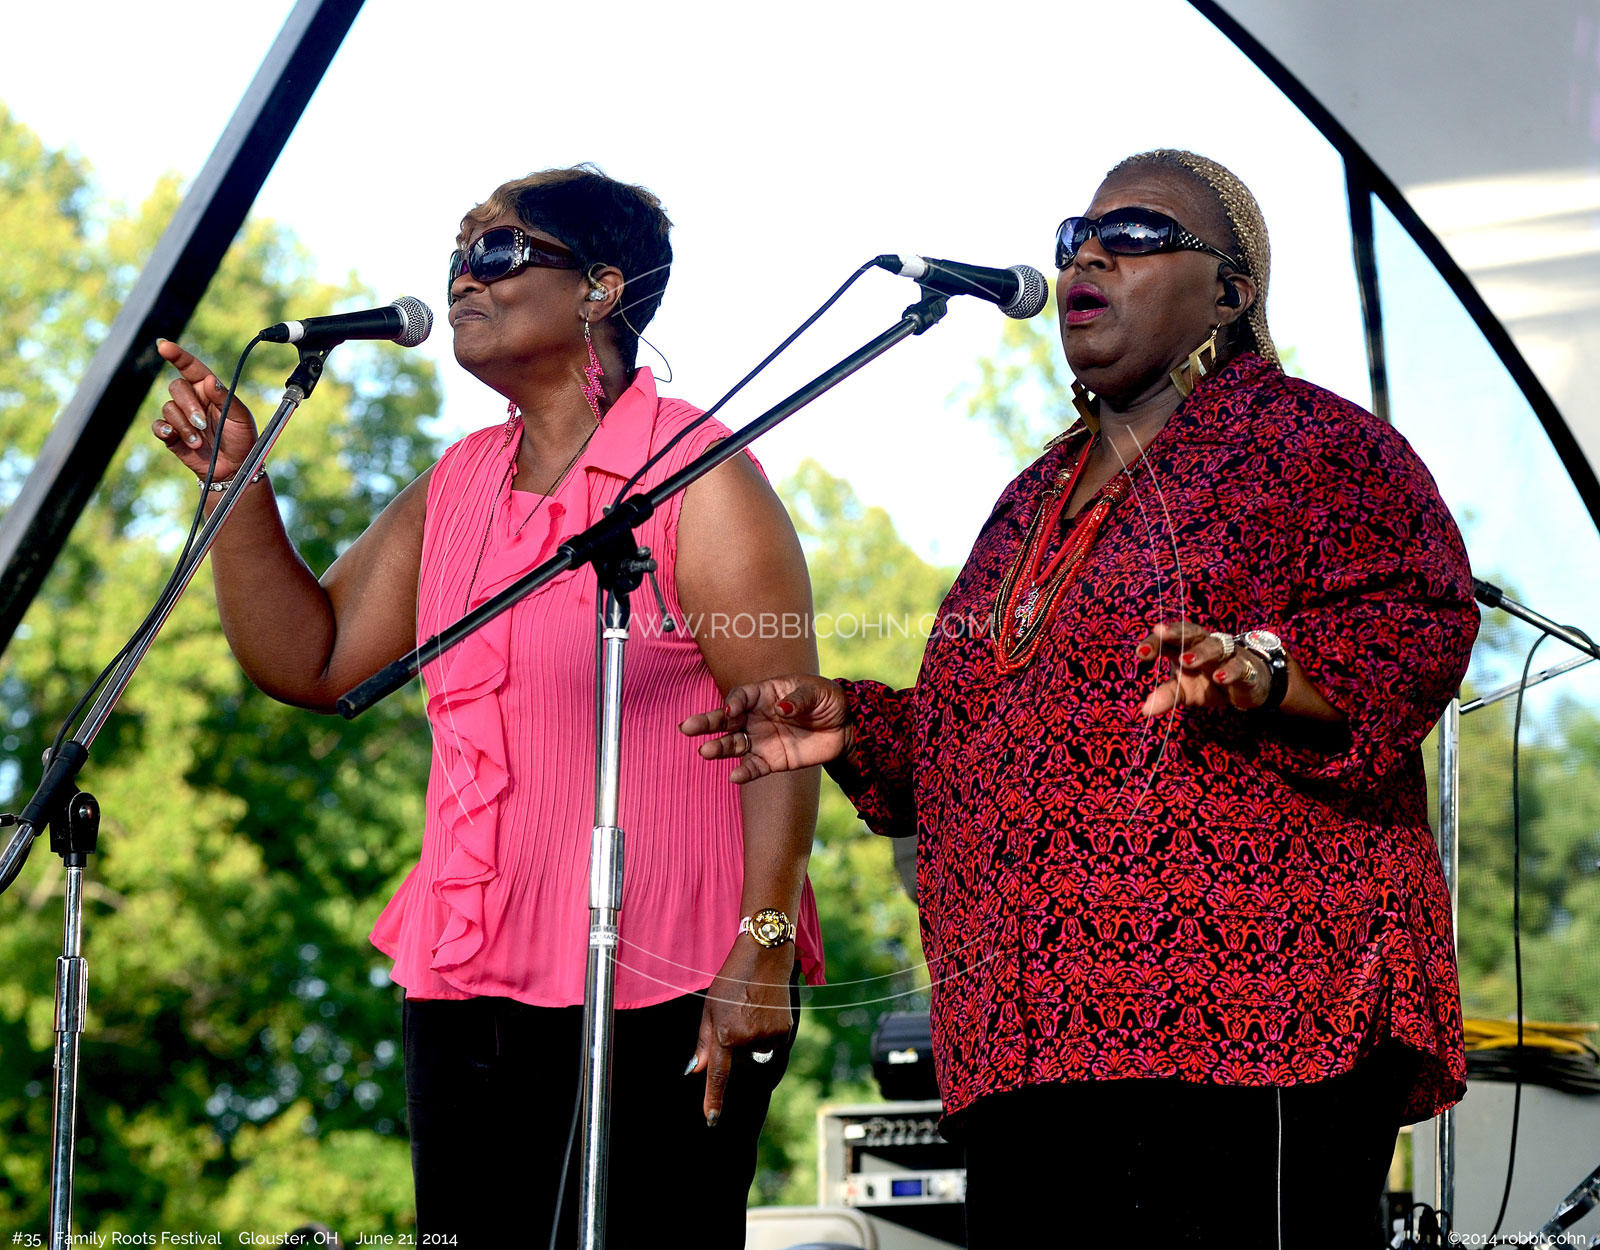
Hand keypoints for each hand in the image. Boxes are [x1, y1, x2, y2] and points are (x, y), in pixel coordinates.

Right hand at [152, 339, 259, 481]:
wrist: (235, 468)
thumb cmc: (242, 440)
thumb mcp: (241, 418)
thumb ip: (226, 399)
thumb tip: (209, 380)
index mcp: (210, 391)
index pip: (191, 368)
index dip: (177, 355)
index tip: (164, 346)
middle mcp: (193, 400)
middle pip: (177, 387)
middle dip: (188, 405)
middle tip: (202, 424)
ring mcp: (181, 417)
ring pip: (168, 408)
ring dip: (184, 425)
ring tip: (199, 441)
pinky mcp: (172, 435)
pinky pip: (158, 426)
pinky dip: (164, 430)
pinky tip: (174, 436)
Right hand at [680, 674, 852, 782]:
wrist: (846, 726)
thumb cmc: (828, 700)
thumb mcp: (817, 692)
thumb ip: (798, 699)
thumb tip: (781, 709)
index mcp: (764, 694)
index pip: (741, 696)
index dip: (733, 703)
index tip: (730, 712)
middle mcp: (757, 716)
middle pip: (726, 720)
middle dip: (707, 723)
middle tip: (687, 728)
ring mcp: (762, 739)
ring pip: (733, 744)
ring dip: (719, 748)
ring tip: (705, 752)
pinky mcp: (771, 760)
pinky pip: (753, 767)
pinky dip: (744, 772)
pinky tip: (735, 776)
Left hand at [684, 940, 794, 1125]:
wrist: (765, 956)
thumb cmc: (733, 980)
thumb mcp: (710, 1008)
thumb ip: (705, 1043)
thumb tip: (695, 1071)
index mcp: (725, 1033)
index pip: (718, 1074)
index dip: (713, 1099)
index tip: (711, 1120)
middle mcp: (747, 1039)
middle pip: (739, 1060)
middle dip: (736, 1045)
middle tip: (739, 1015)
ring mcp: (768, 1036)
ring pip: (756, 1053)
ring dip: (753, 1039)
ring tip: (753, 1009)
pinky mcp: (785, 1032)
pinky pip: (772, 1045)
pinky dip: (768, 1033)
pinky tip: (766, 1011)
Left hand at [1135, 618, 1273, 715]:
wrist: (1246, 686)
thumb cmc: (1208, 682)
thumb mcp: (1184, 691)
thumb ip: (1166, 696)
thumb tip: (1145, 710)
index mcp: (1185, 646)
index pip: (1167, 639)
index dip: (1154, 642)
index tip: (1140, 652)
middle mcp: (1204, 644)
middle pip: (1190, 630)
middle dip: (1175, 631)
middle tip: (1160, 632)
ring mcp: (1226, 653)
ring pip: (1215, 645)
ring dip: (1200, 652)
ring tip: (1185, 660)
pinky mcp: (1245, 666)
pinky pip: (1237, 665)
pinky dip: (1228, 670)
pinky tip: (1219, 678)